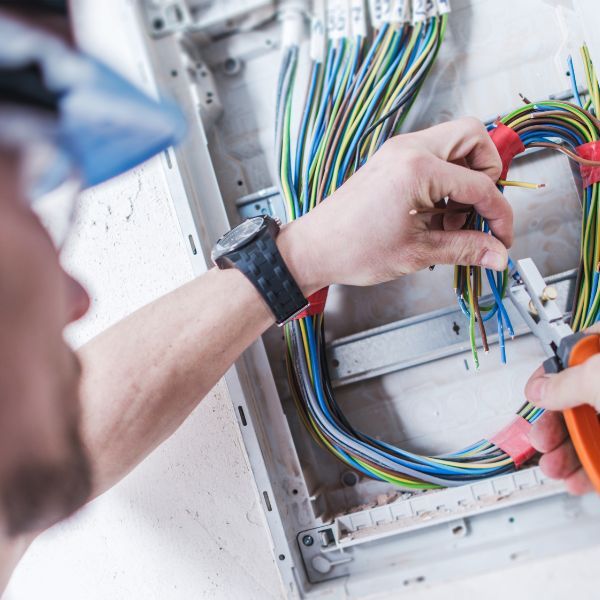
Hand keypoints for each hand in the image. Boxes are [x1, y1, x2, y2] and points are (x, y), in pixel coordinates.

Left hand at [278, 117, 512, 293]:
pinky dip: (444, 181)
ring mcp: (397, 151)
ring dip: (464, 179)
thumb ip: (465, 248)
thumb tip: (497, 254)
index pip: (481, 185)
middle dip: (487, 174)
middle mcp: (408, 149)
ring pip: (453, 144)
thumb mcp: (417, 252)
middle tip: (478, 211)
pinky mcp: (390, 160)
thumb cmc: (353, 249)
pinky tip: (434, 216)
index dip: (499, 214)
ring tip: (451, 221)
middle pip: (473, 138)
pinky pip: (432, 157)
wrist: (313, 248)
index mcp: (418, 168)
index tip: (501, 238)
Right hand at [525, 323, 599, 494]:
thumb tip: (540, 388)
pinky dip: (588, 470)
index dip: (549, 375)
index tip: (534, 394)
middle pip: (577, 400)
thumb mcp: (599, 377)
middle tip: (541, 439)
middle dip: (552, 426)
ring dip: (564, 453)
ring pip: (590, 431)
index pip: (574, 354)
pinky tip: (576, 479)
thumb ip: (564, 382)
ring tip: (553, 467)